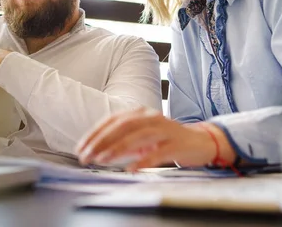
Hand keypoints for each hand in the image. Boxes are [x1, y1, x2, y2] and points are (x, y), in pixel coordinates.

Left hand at [76, 108, 235, 170]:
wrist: (201, 141)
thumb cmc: (167, 140)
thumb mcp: (143, 137)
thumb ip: (124, 140)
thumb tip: (98, 149)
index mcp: (141, 114)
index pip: (112, 120)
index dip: (95, 133)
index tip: (81, 148)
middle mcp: (151, 117)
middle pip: (122, 126)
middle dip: (101, 141)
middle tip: (86, 156)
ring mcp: (165, 129)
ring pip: (138, 136)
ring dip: (117, 149)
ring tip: (102, 160)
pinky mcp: (177, 143)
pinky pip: (159, 152)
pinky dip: (144, 160)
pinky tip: (132, 168)